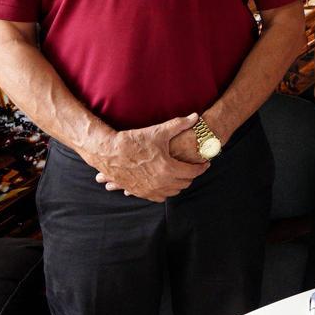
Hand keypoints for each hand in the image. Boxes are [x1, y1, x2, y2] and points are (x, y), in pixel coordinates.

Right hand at [87, 113, 208, 201]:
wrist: (108, 152)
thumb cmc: (134, 141)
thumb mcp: (158, 131)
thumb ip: (180, 124)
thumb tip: (196, 117)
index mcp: (168, 169)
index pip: (192, 172)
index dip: (201, 167)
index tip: (205, 163)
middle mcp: (160, 183)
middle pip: (184, 183)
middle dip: (191, 175)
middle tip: (194, 167)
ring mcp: (149, 190)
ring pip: (172, 192)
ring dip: (179, 184)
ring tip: (182, 174)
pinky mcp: (139, 193)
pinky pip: (159, 197)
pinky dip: (166, 191)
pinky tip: (166, 182)